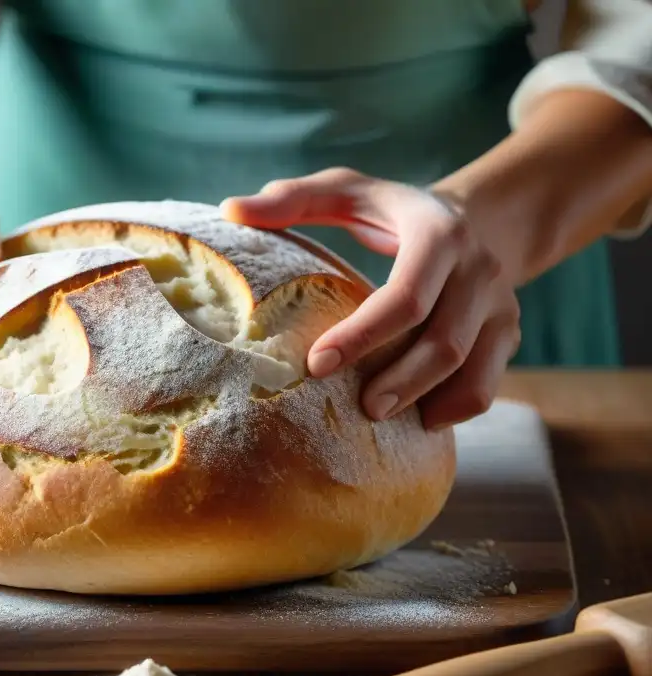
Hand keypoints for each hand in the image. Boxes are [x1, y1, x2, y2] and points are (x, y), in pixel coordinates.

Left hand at [221, 168, 521, 429]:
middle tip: (358, 409)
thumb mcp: (349, 190)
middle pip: (444, 342)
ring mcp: (501, 304)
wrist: (481, 218)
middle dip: (400, 382)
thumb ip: (293, 199)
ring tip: (380, 419)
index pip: (406, 296)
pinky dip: (457, 409)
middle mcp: (479, 269)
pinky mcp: (509, 332)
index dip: (362, 336)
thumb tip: (230, 210)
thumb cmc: (393, 211)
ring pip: (471, 368)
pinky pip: (489, 383)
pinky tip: (420, 420)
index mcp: (437, 232)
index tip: (315, 364)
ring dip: (426, 400)